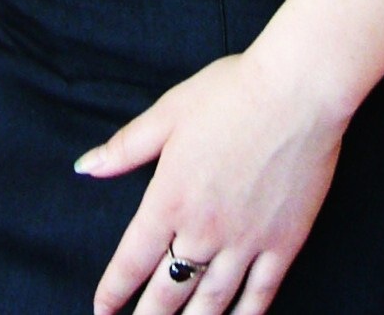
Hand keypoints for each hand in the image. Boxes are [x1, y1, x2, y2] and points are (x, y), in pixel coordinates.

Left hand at [79, 52, 345, 314]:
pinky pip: (260, 295)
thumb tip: (86, 167)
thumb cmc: (231, 92)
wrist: (298, 90)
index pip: (132, 260)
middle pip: (167, 292)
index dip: (113, 291)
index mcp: (170, 198)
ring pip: (210, 303)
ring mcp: (245, 241)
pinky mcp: (283, 243)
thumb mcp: (169, 111)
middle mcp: (203, 229)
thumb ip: (126, 146)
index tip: (102, 310)